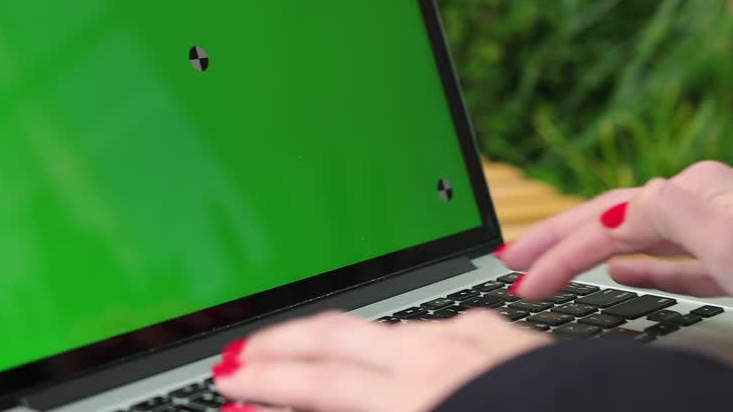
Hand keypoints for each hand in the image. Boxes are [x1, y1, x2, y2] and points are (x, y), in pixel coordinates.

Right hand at [212, 310, 547, 411]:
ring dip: (333, 340)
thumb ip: (361, 408)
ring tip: (305, 351)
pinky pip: (435, 330)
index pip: (315, 384)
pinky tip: (402, 349)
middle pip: (333, 338)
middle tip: (240, 355)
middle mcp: (437, 358)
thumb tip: (319, 405)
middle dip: (279, 344)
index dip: (263, 382)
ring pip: (382, 329)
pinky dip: (399, 341)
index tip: (228, 384)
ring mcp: (472, 339)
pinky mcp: (504, 336)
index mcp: (415, 397)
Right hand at [499, 160, 732, 349]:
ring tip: (544, 265)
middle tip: (506, 260)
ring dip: (585, 253)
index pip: (609, 218)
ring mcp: (723, 234)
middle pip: (613, 221)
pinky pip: (670, 264)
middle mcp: (707, 205)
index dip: (560, 250)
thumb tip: (620, 211)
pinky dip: (636, 270)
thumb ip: (670, 214)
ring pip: (634, 240)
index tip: (522, 279)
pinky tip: (619, 276)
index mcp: (700, 191)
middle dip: (556, 240)